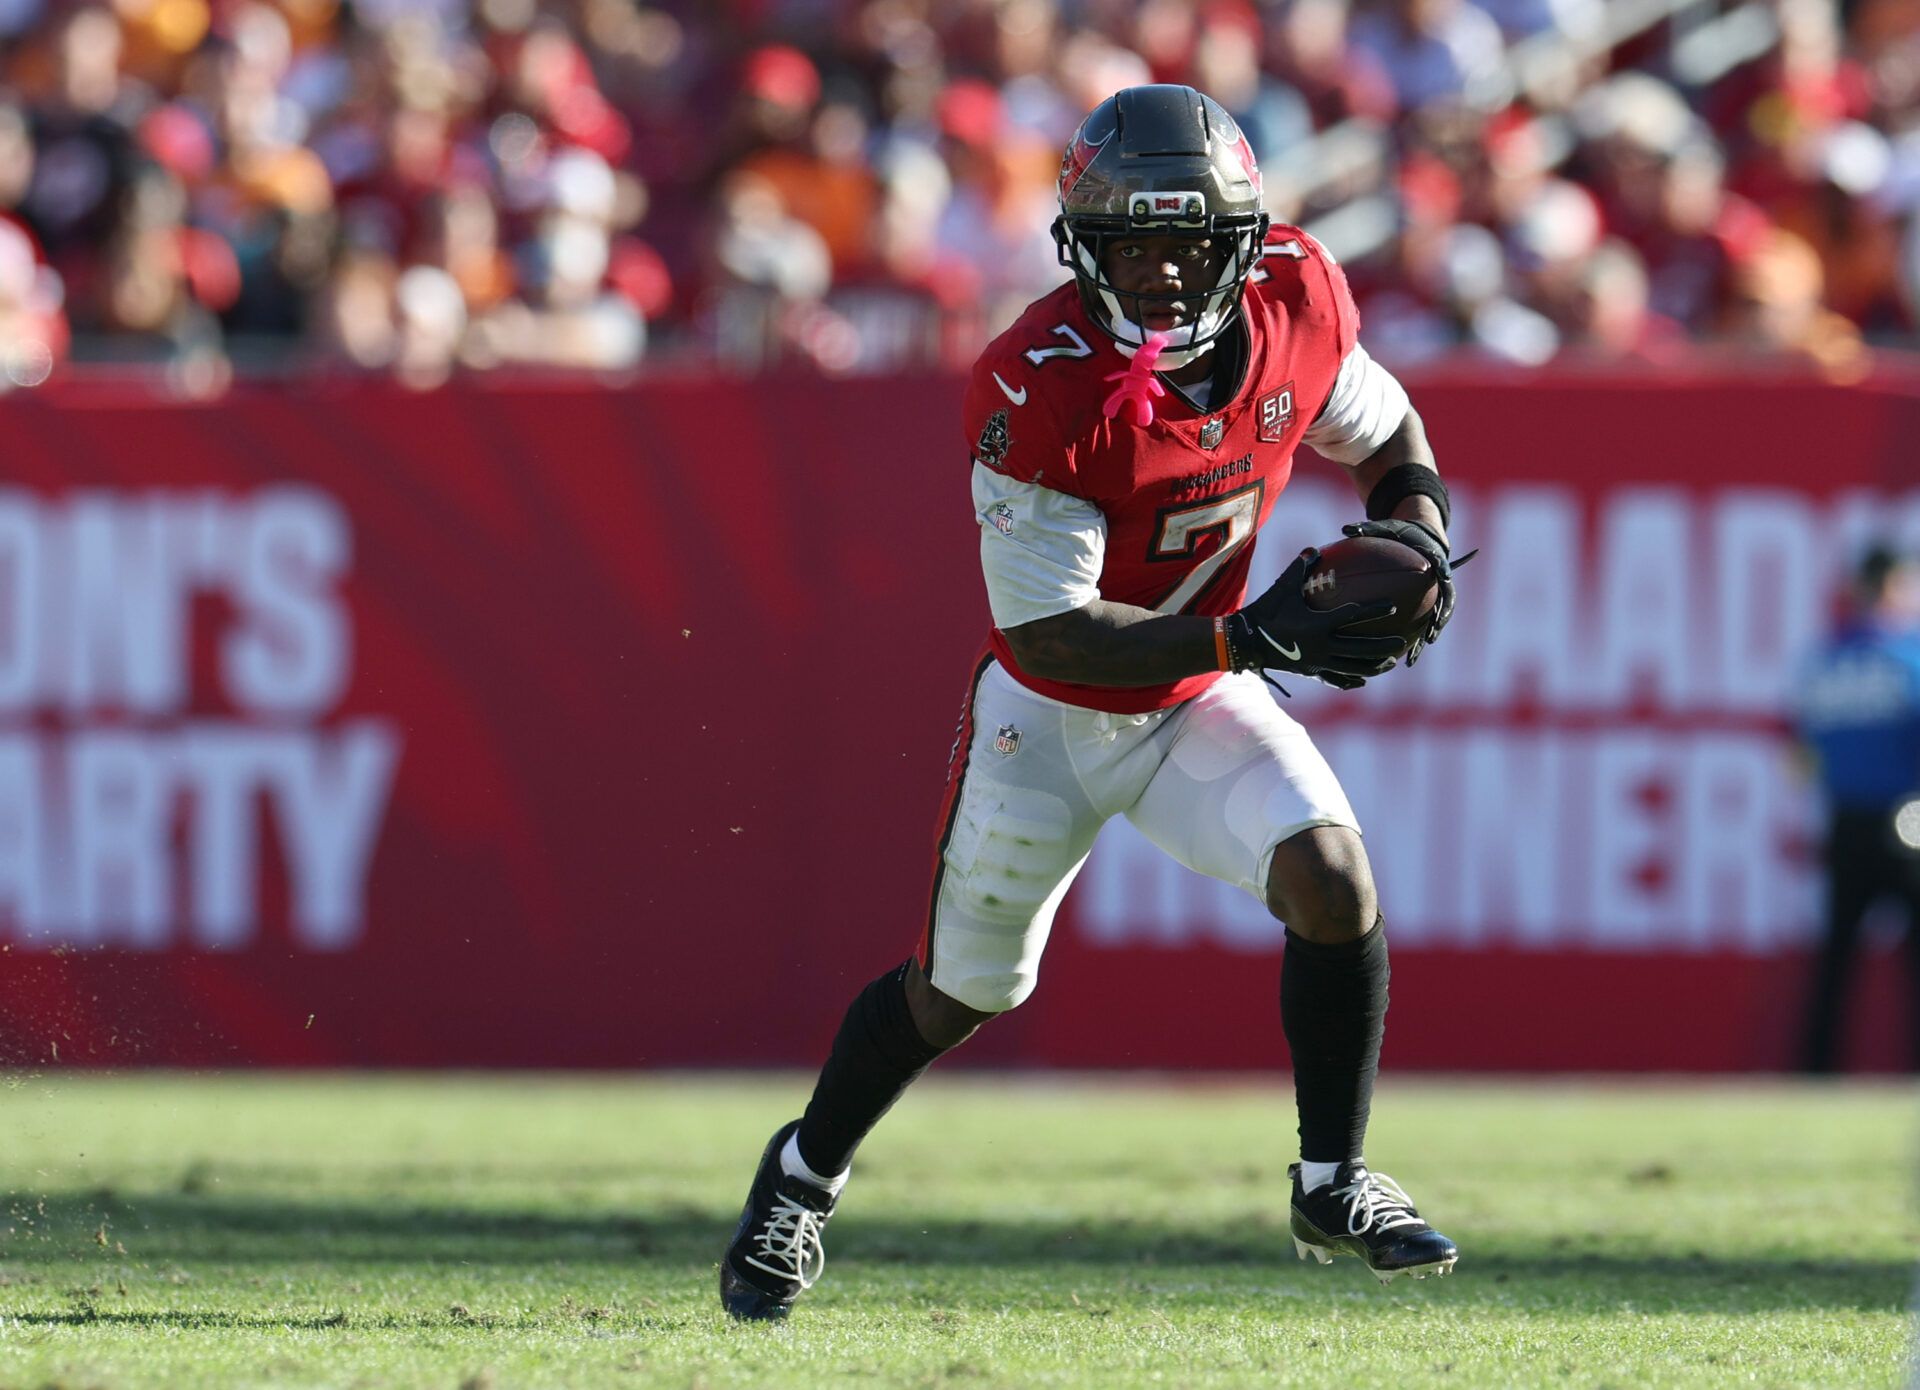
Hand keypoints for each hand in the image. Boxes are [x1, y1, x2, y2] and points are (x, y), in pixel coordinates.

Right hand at [1226, 549, 1405, 687]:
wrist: (1246, 642)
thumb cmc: (1265, 611)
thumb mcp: (1282, 587)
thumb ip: (1300, 568)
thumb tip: (1313, 549)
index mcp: (1317, 624)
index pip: (1352, 616)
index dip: (1374, 611)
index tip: (1392, 607)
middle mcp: (1321, 646)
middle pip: (1360, 648)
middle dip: (1382, 646)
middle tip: (1401, 643)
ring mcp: (1317, 662)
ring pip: (1352, 667)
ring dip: (1373, 665)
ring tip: (1391, 663)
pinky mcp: (1311, 672)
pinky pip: (1336, 678)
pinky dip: (1352, 679)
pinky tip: (1364, 679)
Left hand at [1339, 519, 1469, 665]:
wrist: (1420, 538)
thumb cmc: (1402, 533)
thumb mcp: (1387, 528)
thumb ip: (1368, 529)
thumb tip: (1344, 529)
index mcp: (1435, 558)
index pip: (1443, 565)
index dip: (1444, 571)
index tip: (1443, 578)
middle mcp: (1441, 580)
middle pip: (1446, 600)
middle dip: (1441, 617)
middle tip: (1432, 633)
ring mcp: (1436, 593)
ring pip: (1436, 617)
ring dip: (1427, 636)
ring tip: (1414, 655)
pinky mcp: (1429, 603)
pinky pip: (1422, 622)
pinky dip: (1413, 639)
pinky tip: (1398, 656)